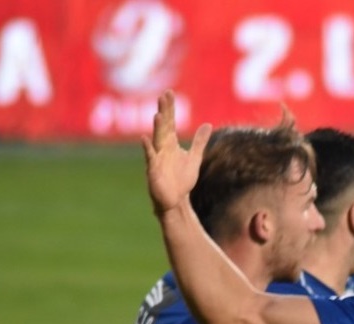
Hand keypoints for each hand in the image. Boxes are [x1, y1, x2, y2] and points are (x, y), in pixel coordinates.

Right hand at [141, 90, 212, 217]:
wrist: (176, 201)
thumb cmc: (182, 180)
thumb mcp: (194, 157)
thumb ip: (199, 141)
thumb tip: (208, 125)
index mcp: (170, 143)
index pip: (170, 122)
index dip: (170, 107)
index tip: (169, 92)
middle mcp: (162, 147)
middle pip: (164, 126)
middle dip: (164, 111)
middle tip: (163, 95)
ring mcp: (157, 158)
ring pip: (157, 140)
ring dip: (158, 128)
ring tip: (158, 115)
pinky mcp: (154, 170)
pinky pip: (150, 158)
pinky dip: (148, 149)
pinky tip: (145, 139)